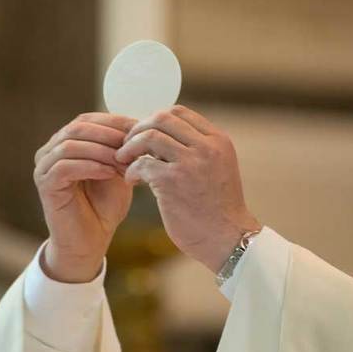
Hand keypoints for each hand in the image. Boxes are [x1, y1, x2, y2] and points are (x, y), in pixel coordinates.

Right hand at [33, 113, 135, 281]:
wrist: (91, 241)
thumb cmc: (104, 206)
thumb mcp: (118, 170)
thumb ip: (122, 148)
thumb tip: (141, 124)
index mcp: (67, 142)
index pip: (89, 119)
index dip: (115, 121)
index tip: (141, 128)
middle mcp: (51, 150)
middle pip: (78, 127)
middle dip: (109, 134)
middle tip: (133, 144)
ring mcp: (44, 166)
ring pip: (71, 144)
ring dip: (101, 151)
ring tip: (124, 161)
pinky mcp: (44, 184)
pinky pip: (64, 166)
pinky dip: (90, 166)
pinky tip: (109, 173)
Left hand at [115, 105, 260, 272]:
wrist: (228, 239)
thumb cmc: (218, 209)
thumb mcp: (217, 168)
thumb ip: (197, 149)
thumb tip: (160, 136)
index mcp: (218, 140)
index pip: (180, 112)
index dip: (155, 121)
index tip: (144, 135)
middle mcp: (207, 147)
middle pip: (162, 118)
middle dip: (139, 129)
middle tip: (127, 145)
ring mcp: (190, 163)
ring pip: (149, 136)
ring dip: (130, 147)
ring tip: (124, 161)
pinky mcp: (173, 181)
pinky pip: (142, 164)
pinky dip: (131, 170)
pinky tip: (132, 181)